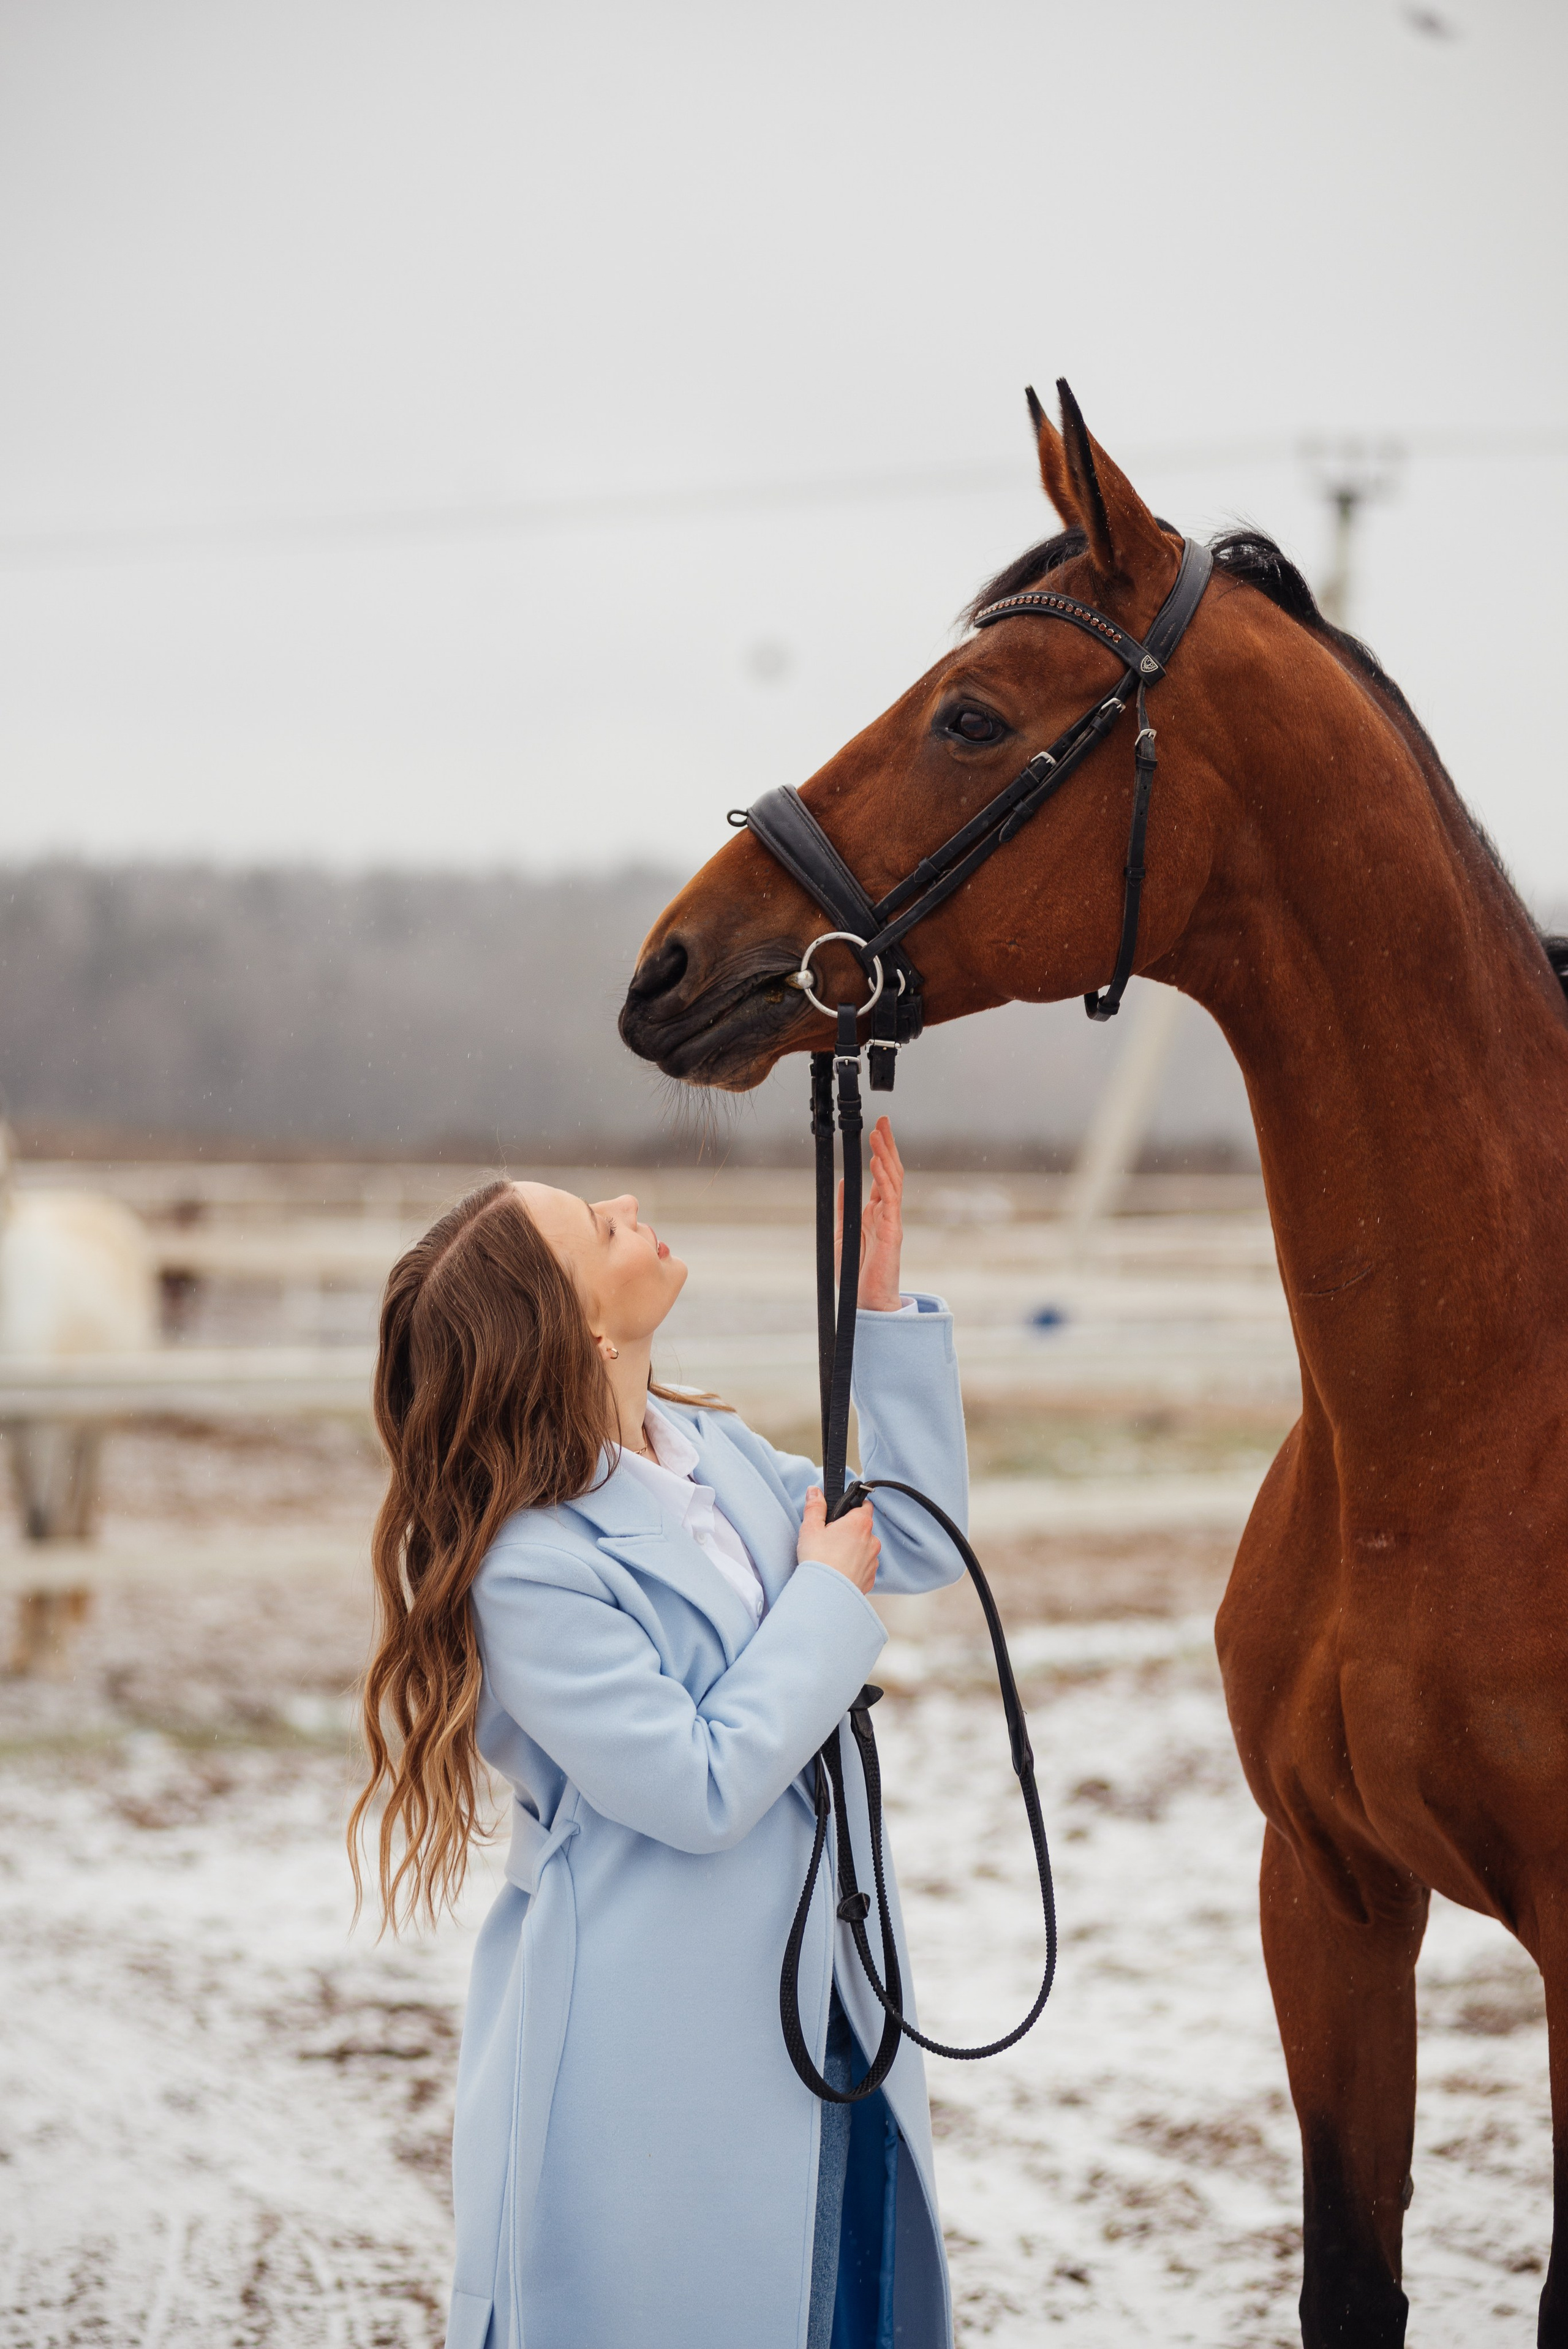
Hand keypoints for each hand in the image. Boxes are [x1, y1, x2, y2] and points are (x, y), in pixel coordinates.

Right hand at [797, 1487, 879, 1594]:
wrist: (826, 1593)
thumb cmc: (819, 1560)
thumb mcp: (811, 1528)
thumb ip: (815, 1507)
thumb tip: (815, 1492)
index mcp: (860, 1523)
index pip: (865, 1506)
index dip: (853, 1506)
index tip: (842, 1512)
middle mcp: (872, 1540)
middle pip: (864, 1528)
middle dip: (850, 1530)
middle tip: (831, 1538)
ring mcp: (873, 1561)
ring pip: (865, 1548)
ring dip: (854, 1550)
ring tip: (834, 1557)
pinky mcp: (870, 1578)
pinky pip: (864, 1567)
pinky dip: (855, 1567)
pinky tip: (840, 1571)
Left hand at [834, 1115, 904, 1312]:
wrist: (865, 1302)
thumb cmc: (855, 1274)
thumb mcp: (842, 1233)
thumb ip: (845, 1207)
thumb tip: (846, 1181)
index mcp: (874, 1212)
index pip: (881, 1175)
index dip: (880, 1151)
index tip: (877, 1129)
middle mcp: (886, 1213)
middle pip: (890, 1171)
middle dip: (887, 1145)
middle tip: (883, 1120)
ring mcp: (891, 1221)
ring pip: (892, 1181)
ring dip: (885, 1156)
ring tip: (878, 1134)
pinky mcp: (891, 1232)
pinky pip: (889, 1201)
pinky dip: (883, 1180)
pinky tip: (877, 1163)